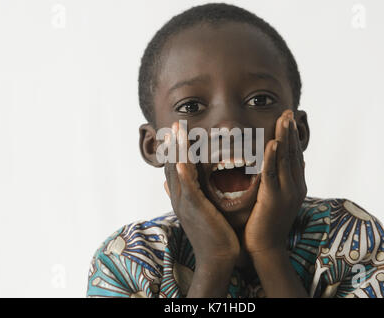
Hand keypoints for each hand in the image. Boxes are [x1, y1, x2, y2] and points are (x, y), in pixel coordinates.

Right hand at [164, 122, 239, 265]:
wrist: (216, 259)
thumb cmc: (211, 235)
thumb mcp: (195, 211)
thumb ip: (185, 194)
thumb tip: (167, 183)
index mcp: (181, 197)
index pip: (174, 168)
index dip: (175, 150)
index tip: (177, 133)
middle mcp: (179, 198)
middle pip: (173, 165)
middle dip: (174, 144)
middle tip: (176, 124)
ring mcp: (184, 203)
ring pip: (178, 171)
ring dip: (178, 150)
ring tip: (178, 131)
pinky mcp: (194, 209)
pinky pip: (188, 187)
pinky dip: (184, 173)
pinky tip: (182, 160)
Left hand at [243, 109, 306, 254]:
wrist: (265, 249)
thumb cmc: (265, 224)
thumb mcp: (276, 199)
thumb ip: (279, 182)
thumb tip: (286, 165)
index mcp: (295, 186)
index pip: (295, 156)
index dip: (293, 137)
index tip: (289, 119)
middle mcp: (295, 187)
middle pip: (293, 153)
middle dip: (290, 131)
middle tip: (289, 111)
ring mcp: (287, 193)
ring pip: (286, 160)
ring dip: (285, 137)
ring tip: (284, 118)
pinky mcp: (274, 200)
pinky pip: (273, 175)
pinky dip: (273, 158)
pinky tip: (273, 143)